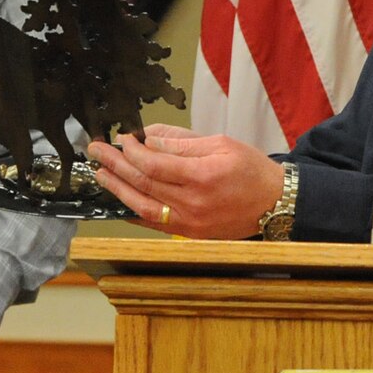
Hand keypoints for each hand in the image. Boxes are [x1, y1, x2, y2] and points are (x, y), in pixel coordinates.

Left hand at [86, 123, 285, 239]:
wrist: (275, 203)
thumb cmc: (251, 170)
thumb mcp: (220, 143)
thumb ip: (181, 142)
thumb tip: (148, 138)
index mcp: (202, 175)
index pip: (154, 164)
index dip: (132, 151)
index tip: (122, 139)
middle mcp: (193, 202)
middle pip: (143, 183)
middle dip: (116, 165)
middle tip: (97, 152)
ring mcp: (190, 222)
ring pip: (142, 206)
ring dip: (118, 189)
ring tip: (101, 175)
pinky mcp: (190, 234)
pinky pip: (153, 224)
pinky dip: (133, 212)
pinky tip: (119, 200)